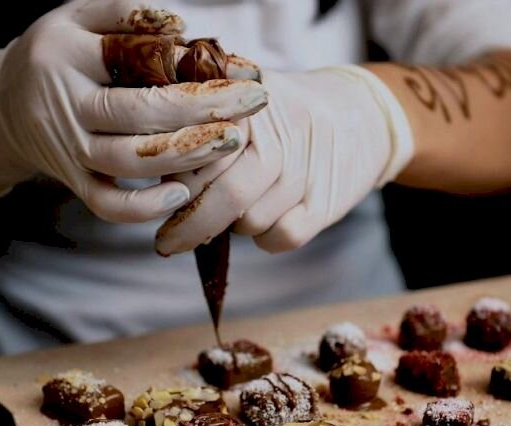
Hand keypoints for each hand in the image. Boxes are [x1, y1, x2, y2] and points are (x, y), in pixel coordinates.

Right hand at [0, 0, 266, 222]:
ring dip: (185, 156)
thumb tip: (182, 27)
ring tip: (231, 142)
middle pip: (139, 114)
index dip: (192, 64)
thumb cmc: (58, 53)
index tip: (244, 69)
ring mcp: (67, 148)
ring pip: (128, 162)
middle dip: (204, 110)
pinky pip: (106, 204)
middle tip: (253, 103)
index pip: (135, 58)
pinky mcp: (71, 181)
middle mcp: (65, 104)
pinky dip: (143, 207)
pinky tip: (182, 193)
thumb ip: (125, 14)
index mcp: (67, 54)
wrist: (2, 105)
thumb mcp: (78, 17)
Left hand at [155, 66, 412, 254]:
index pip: (196, 158)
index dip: (172, 187)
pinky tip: (269, 219)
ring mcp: (305, 170)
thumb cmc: (283, 114)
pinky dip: (268, 238)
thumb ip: (197, 123)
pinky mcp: (326, 202)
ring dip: (235, 226)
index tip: (156, 205)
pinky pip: (280, 238)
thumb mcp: (242, 98)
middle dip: (190, 226)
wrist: (362, 115)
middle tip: (167, 241)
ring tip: (240, 208)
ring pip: (249, 223)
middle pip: (223, 197)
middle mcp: (279, 135)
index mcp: (247, 106)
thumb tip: (149, 173)